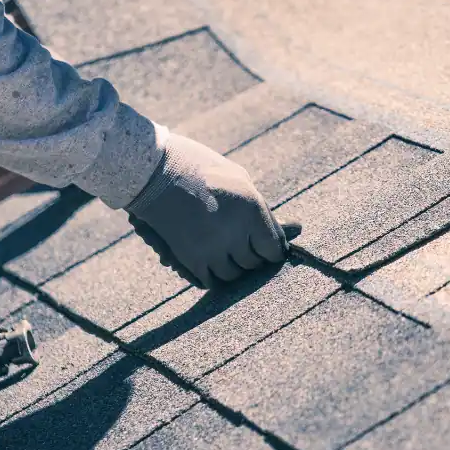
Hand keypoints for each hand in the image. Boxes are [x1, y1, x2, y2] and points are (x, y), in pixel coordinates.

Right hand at [126, 134, 287, 287]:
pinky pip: (211, 281)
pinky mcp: (192, 259)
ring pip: (233, 275)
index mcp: (253, 209)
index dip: (270, 248)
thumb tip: (297, 228)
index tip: (263, 245)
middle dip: (249, 255)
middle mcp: (236, 233)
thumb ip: (263, 209)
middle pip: (253, 263)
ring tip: (222, 248)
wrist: (153, 171)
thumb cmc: (201, 168)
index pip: (275, 249)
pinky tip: (208, 260)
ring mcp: (213, 249)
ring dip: (230, 265)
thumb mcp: (239, 178)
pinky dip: (212, 274)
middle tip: (238, 242)